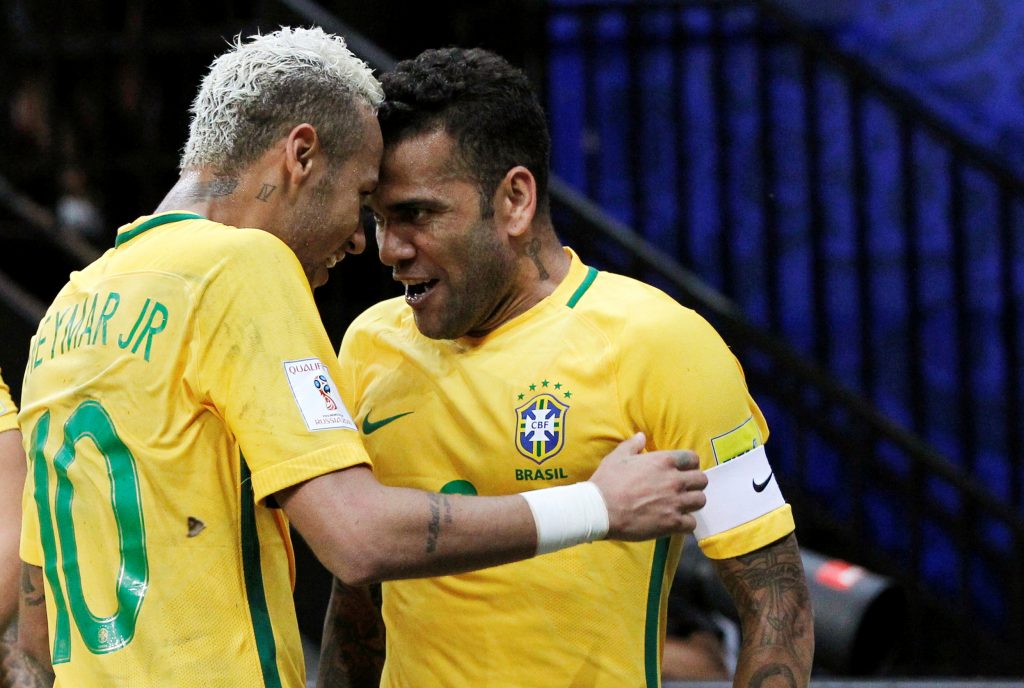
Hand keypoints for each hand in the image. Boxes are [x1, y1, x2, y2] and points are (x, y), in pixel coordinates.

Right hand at [590, 432, 706, 540]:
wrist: (600, 510)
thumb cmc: (607, 481)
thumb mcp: (617, 457)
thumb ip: (632, 444)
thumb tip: (641, 436)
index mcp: (663, 461)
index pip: (692, 459)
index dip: (689, 464)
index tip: (683, 470)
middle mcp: (674, 480)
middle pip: (702, 480)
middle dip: (694, 484)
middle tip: (683, 489)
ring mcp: (675, 502)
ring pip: (700, 500)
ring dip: (692, 502)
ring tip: (681, 505)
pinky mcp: (672, 522)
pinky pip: (692, 523)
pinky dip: (685, 523)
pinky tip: (674, 521)